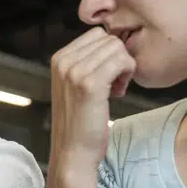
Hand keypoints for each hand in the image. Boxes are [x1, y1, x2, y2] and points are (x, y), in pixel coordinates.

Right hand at [48, 26, 134, 173]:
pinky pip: (122, 61)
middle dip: (117, 59)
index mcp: (59, 58)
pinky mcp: (90, 84)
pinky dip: (127, 74)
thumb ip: (86, 62)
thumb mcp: (75, 85)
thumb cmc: (80, 123)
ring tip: (115, 90)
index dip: (109, 53)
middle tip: (114, 84)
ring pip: (117, 48)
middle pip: (108, 39)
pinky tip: (119, 93)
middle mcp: (63, 61)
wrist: (73, 153)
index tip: (107, 76)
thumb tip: (112, 42)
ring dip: (123, 68)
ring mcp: (75, 72)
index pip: (97, 34)